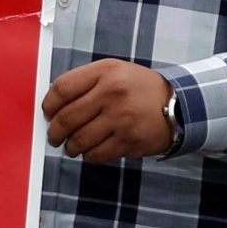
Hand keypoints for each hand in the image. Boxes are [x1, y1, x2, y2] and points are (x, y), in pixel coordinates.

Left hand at [44, 59, 176, 163]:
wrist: (178, 105)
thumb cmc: (138, 89)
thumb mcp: (114, 72)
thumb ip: (84, 83)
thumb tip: (51, 107)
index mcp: (106, 72)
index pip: (61, 89)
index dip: (48, 106)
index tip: (48, 114)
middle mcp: (113, 93)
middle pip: (66, 118)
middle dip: (54, 132)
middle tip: (54, 136)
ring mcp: (122, 118)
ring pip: (78, 140)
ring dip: (70, 147)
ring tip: (72, 145)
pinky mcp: (129, 140)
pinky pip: (96, 155)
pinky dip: (88, 156)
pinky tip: (92, 150)